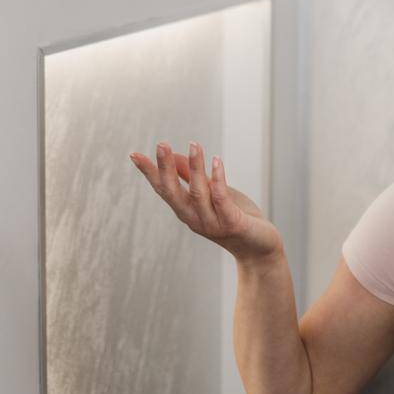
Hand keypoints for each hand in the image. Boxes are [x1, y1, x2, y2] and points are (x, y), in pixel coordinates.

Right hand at [130, 140, 283, 262]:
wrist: (259, 248)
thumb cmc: (233, 218)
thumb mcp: (210, 194)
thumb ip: (190, 177)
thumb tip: (172, 156)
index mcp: (186, 210)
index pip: (163, 189)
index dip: (149, 172)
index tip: (134, 155)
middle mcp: (194, 218)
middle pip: (173, 193)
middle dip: (165, 169)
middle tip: (161, 144)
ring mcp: (212, 222)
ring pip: (198, 193)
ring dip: (196, 168)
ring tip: (194, 144)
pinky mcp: (232, 223)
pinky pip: (222, 199)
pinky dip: (218, 179)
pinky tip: (217, 161)